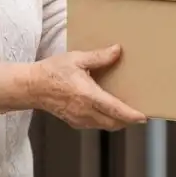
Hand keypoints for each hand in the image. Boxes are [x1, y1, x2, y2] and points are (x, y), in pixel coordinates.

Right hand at [31, 45, 146, 130]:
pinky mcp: (74, 122)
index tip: (143, 117)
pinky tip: (107, 112)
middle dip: (128, 121)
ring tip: (126, 113)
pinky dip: (105, 121)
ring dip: (117, 122)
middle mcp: (85, 111)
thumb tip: (117, 50)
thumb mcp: (76, 59)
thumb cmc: (52, 71)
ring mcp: (79, 119)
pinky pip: (95, 125)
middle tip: (139, 114)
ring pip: (105, 126)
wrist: (32, 87)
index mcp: (88, 96)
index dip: (131, 115)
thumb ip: (99, 57)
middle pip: (113, 123)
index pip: (115, 110)